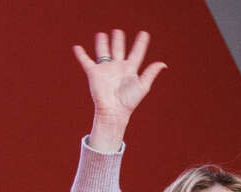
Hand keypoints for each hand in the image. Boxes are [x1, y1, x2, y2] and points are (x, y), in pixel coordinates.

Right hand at [72, 30, 165, 150]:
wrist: (113, 111)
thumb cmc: (128, 102)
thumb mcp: (142, 86)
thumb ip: (150, 73)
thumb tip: (163, 64)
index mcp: (130, 70)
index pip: (136, 53)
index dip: (140, 44)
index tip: (144, 34)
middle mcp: (118, 68)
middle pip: (118, 50)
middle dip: (118, 40)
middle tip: (118, 31)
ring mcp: (105, 70)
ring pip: (103, 53)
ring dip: (102, 43)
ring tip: (101, 35)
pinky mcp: (94, 73)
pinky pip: (86, 61)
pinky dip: (81, 55)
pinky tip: (77, 48)